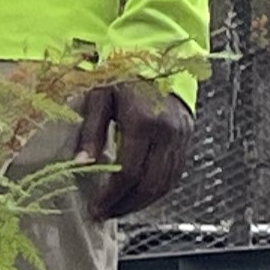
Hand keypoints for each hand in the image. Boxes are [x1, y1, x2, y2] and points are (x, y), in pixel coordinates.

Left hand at [73, 79, 193, 221]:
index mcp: (142, 121)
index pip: (128, 172)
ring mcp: (181, 136)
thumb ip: (90, 132)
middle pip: (149, 184)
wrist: (156, 53)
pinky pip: (175, 174)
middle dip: (126, 205)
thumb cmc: (122, 75)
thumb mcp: (99, 98)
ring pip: (165, 183)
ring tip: (119, 210)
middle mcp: (167, 132)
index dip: (111, 196)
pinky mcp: (188, 137)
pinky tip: (139, 196)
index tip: (95, 209)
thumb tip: (81, 165)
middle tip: (105, 215)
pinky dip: (157, 190)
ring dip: (142, 203)